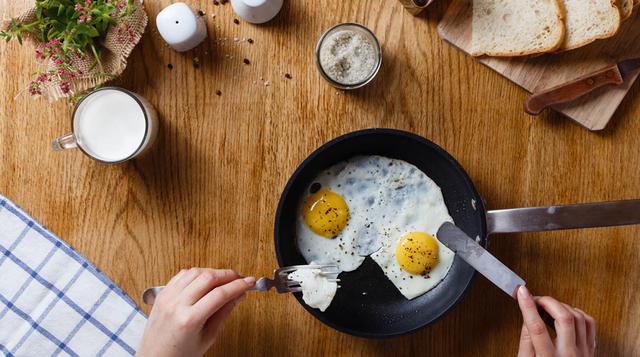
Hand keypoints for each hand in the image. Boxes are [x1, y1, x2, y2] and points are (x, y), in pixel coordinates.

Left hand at [136, 268, 255, 356]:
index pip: (220, 294)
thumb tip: (238, 295)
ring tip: (224, 279)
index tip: (249, 282)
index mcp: (189, 320)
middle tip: (240, 279)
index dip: (238, 285)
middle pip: (208, 277)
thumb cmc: (179, 355)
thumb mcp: (207, 338)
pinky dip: (196, 273)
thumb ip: (223, 313)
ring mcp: (167, 297)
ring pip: (195, 271)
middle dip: (228, 274)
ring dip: (213, 271)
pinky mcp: (162, 294)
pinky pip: (181, 275)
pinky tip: (205, 279)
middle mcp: (176, 305)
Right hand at [517, 286, 595, 356]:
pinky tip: (565, 314)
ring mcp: (583, 353)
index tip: (521, 292)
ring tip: (548, 307)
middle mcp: (569, 356)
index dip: (528, 306)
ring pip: (578, 317)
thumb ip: (526, 342)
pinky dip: (576, 313)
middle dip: (548, 301)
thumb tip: (527, 317)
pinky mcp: (590, 351)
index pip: (537, 328)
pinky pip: (589, 323)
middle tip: (536, 298)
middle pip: (564, 318)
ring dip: (561, 306)